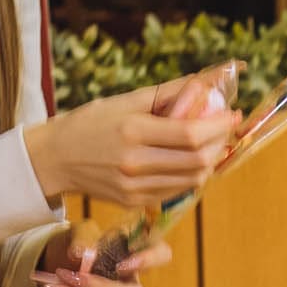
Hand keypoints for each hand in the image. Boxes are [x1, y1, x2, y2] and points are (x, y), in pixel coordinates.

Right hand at [28, 64, 244, 209]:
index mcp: (132, 131)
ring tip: (210, 143)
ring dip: (209, 161)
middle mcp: (134, 163)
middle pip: (197, 160)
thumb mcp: (126, 100)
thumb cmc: (91, 123)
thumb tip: (205, 84)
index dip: (218, 126)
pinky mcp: (134, 202)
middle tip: (224, 129)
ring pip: (191, 180)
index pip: (190, 134)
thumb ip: (167, 94)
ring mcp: (134, 187)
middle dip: (219, 143)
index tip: (231, 115)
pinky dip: (190, 176)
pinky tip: (189, 160)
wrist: (55, 159)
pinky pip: (175, 191)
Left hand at [34, 240, 169, 286]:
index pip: (162, 254)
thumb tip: (79, 253)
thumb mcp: (79, 232)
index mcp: (133, 254)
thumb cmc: (78, 243)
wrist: (57, 259)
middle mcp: (128, 282)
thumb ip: (82, 238)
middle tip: (77, 278)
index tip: (124, 264)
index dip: (151, 261)